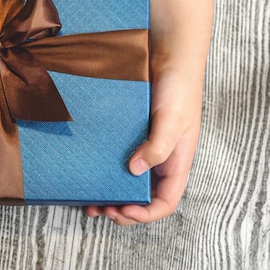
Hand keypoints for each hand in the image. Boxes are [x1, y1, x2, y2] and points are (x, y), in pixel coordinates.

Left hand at [85, 54, 203, 225]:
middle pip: (143, 198)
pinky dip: (105, 172)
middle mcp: (161, 160)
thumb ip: (159, 146)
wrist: (168, 55)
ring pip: (128, 182)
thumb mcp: (172, 119)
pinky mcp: (131, 137)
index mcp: (176, 162)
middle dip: (123, 209)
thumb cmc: (179, 87)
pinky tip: (90, 172)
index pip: (165, 201)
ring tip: (90, 201)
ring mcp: (145, 149)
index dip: (146, 213)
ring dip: (111, 194)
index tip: (124, 211)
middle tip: (100, 210)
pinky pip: (118, 161)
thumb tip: (135, 170)